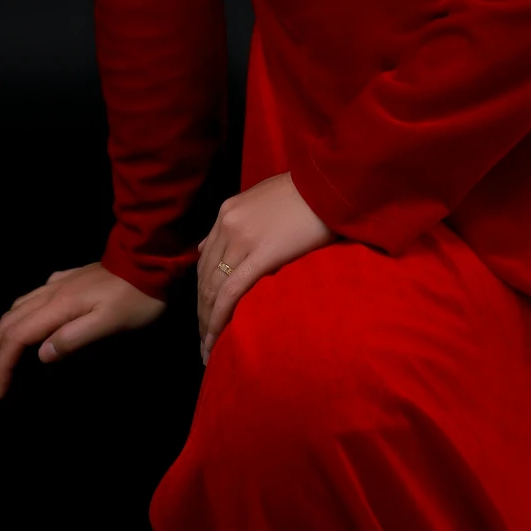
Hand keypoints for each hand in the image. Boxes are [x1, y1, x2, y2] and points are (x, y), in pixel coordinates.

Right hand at [0, 261, 164, 400]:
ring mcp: (60, 283)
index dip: (3, 366)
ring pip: (17, 308)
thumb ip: (73, 338)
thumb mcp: (109, 323)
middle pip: (8, 323)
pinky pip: (33, 297)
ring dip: (0, 334)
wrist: (150, 259)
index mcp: (58, 307)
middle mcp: (51, 293)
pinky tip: (25, 319)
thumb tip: (39, 355)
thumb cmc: (135, 298)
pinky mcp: (70, 279)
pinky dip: (19, 315)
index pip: (17, 339)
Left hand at [196, 171, 333, 364]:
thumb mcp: (261, 199)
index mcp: (227, 212)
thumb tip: (206, 246)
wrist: (329, 182)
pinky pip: (231, 293)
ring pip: (213, 289)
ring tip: (208, 348)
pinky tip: (217, 339)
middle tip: (203, 341)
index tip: (204, 314)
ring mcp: (241, 239)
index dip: (203, 291)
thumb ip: (236, 222)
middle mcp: (227, 225)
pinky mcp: (261, 254)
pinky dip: (219, 319)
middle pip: (205, 277)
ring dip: (207, 322)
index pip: (205, 260)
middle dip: (201, 312)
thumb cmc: (305, 191)